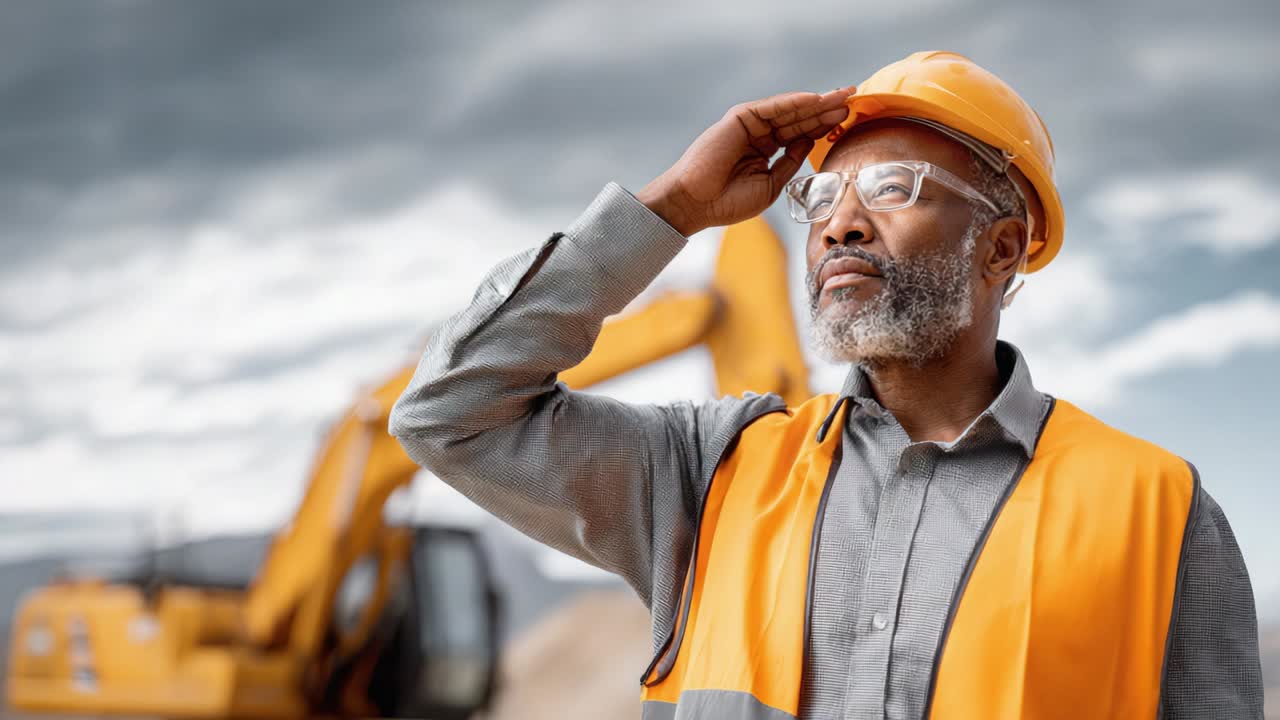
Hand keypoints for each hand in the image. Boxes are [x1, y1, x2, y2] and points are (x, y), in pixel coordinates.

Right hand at [638, 86, 855, 235]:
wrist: (697, 203)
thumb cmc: (728, 202)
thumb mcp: (771, 185)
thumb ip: (790, 162)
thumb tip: (811, 140)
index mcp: (764, 153)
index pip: (799, 135)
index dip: (823, 127)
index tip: (847, 121)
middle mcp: (758, 136)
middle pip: (798, 119)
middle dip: (825, 109)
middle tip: (853, 98)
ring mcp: (748, 126)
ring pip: (788, 111)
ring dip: (815, 102)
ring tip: (842, 96)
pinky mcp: (739, 118)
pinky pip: (771, 107)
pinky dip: (793, 102)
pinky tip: (815, 99)